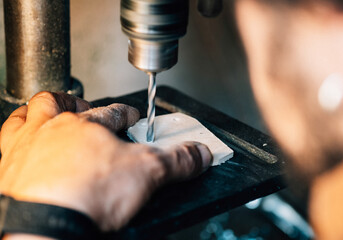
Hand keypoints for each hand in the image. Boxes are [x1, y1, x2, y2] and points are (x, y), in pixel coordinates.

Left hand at [0, 92, 212, 231]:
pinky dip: (13, 137)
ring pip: (29, 113)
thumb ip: (177, 161)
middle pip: (63, 102)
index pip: (114, 112)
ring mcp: (27, 146)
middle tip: (84, 107)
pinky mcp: (8, 168)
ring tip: (50, 113)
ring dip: (41, 110)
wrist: (44, 225)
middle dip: (76, 101)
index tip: (132, 118)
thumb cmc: (87, 195)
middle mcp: (54, 130)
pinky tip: (22, 145)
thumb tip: (200, 154)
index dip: (126, 114)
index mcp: (88, 126)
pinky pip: (5, 140)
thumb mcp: (147, 174)